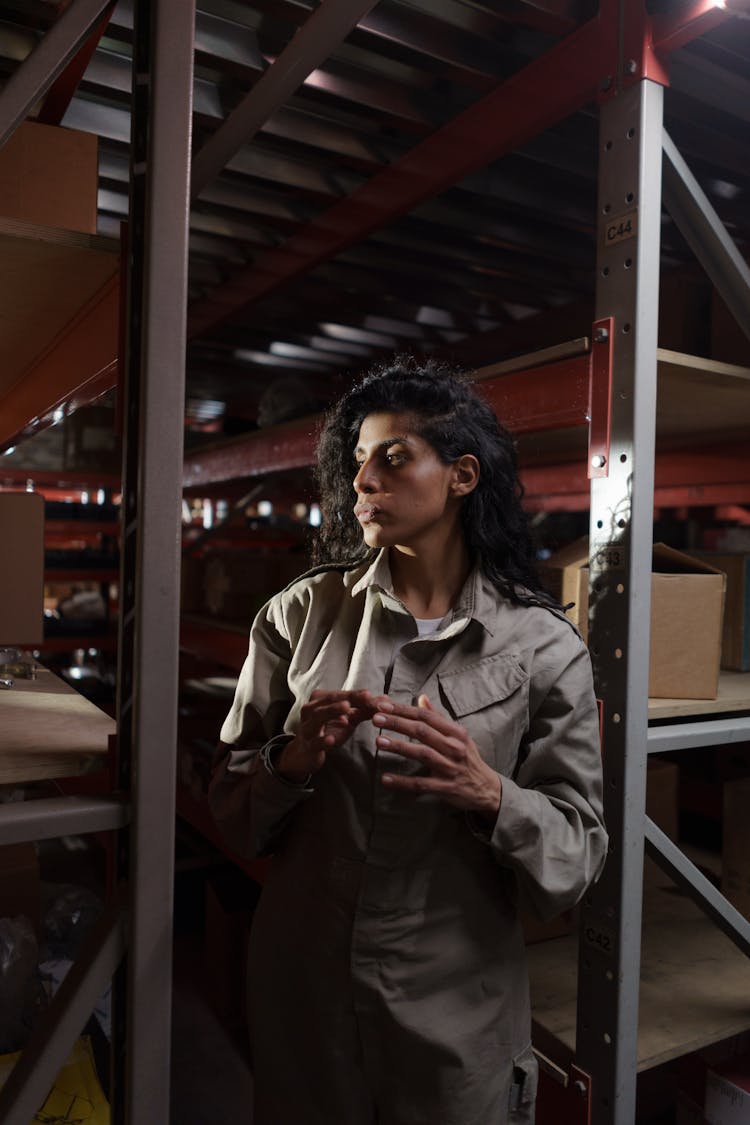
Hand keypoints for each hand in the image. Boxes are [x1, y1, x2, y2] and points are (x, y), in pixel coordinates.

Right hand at [277, 690, 383, 781]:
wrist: (306, 754)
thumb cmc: (328, 731)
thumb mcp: (347, 720)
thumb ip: (364, 710)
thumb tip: (385, 699)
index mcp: (320, 700)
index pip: (340, 694)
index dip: (356, 694)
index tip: (372, 694)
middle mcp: (311, 710)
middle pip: (330, 701)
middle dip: (348, 698)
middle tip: (365, 697)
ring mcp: (308, 727)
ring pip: (318, 717)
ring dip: (332, 712)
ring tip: (347, 709)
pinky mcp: (308, 745)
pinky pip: (314, 742)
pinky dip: (322, 740)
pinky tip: (331, 739)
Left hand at [372, 694, 502, 818]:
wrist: (486, 789)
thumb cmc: (468, 758)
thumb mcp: (459, 736)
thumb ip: (438, 717)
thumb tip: (421, 697)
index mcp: (456, 733)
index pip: (426, 717)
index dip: (404, 710)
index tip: (383, 705)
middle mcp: (455, 748)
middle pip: (422, 731)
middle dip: (397, 723)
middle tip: (376, 718)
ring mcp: (450, 768)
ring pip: (422, 754)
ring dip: (399, 747)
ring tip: (378, 741)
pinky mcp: (445, 788)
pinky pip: (421, 784)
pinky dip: (402, 782)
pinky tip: (385, 779)